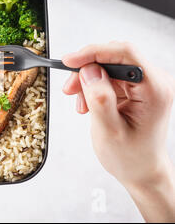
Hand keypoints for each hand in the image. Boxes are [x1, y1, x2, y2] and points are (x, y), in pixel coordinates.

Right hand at [62, 42, 174, 221]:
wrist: (141, 171)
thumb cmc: (131, 157)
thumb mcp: (109, 130)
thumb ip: (100, 98)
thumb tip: (89, 70)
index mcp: (155, 89)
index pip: (124, 53)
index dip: (93, 52)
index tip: (69, 61)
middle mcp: (155, 82)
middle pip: (114, 57)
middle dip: (87, 69)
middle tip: (69, 89)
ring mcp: (146, 84)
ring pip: (108, 66)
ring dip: (88, 81)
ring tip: (80, 104)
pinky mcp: (136, 89)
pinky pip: (109, 76)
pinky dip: (93, 87)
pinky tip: (88, 104)